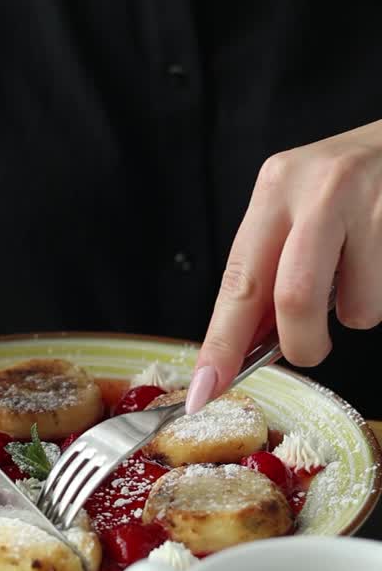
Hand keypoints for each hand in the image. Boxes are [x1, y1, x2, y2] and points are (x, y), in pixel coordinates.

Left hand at [187, 121, 381, 412]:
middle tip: (309, 347)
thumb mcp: (302, 205)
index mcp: (276, 187)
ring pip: (354, 309)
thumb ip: (274, 267)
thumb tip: (251, 343)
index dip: (221, 343)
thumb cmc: (356, 183)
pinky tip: (381, 258)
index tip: (206, 387)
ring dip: (357, 312)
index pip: (239, 281)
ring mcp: (370, 204)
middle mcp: (318, 189)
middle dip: (301, 344)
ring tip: (363, 273)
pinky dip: (380, 295)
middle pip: (293, 300)